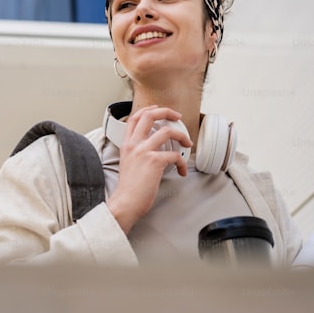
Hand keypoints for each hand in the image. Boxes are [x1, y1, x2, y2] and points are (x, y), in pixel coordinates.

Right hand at [105, 105, 191, 233]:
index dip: (148, 110)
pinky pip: (175, 155)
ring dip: (182, 136)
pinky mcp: (154, 161)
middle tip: (178, 116)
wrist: (126, 203)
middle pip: (149, 116)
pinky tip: (182, 171)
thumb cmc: (128, 189)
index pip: (134, 118)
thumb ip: (136, 154)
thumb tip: (153, 152)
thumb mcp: (127, 164)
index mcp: (127, 145)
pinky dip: (183, 163)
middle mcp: (134, 144)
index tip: (158, 109)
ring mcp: (144, 151)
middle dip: (167, 112)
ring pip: (167, 131)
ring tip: (187, 143)